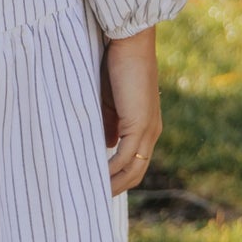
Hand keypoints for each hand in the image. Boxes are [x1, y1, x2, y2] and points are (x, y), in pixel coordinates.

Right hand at [99, 27, 161, 194]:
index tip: (97, 186)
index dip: (117, 178)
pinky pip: (125, 158)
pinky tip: (96, 177)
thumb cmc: (115, 65)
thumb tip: (105, 145)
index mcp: (146, 128)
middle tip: (92, 199)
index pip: (134, 164)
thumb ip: (108, 124)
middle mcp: (151, 133)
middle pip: (136, 174)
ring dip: (113, 184)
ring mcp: (147, 131)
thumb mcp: (108, 102)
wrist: (129, 43)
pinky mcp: (139, 125)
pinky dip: (111, 171)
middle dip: (115, 188)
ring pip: (133, 170)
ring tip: (91, 193)